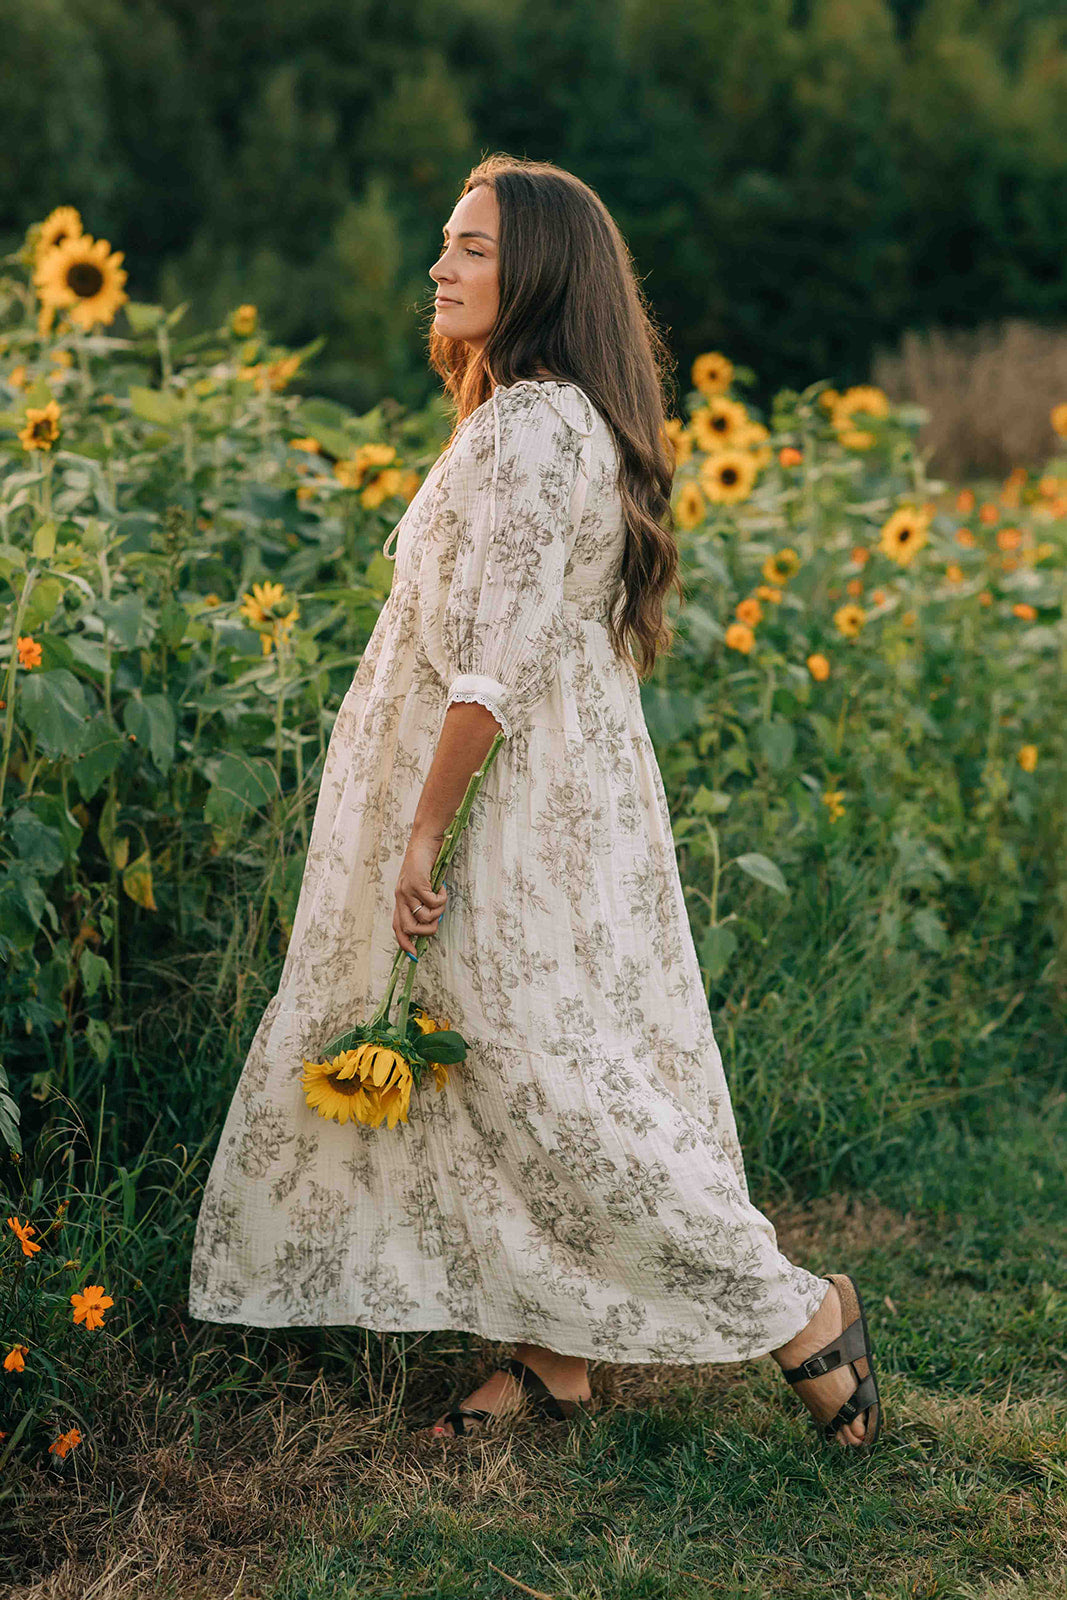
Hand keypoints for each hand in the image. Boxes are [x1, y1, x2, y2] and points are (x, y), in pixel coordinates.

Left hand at [393, 831, 448, 957]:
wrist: (425, 841)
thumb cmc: (426, 863)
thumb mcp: (421, 885)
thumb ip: (422, 901)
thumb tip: (432, 920)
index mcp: (401, 899)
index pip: (398, 927)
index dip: (405, 944)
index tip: (414, 956)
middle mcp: (400, 897)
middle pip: (409, 928)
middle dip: (427, 930)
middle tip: (438, 919)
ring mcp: (407, 891)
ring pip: (424, 917)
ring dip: (438, 912)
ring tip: (441, 897)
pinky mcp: (416, 883)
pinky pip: (432, 902)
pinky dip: (442, 897)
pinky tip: (442, 886)